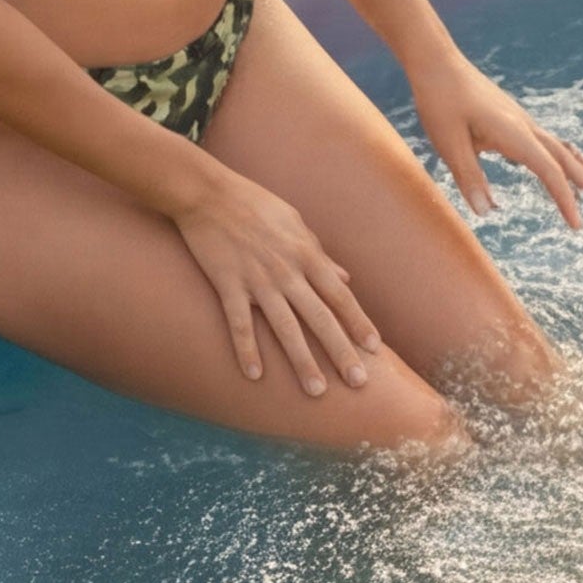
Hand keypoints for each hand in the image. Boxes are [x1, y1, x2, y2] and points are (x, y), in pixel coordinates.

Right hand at [174, 166, 385, 395]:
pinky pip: (239, 322)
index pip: (340, 297)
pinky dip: (247, 349)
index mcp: (307, 256)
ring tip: (316, 391)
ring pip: (286, 327)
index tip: (376, 349)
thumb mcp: (295, 223)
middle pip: (321, 318)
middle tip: (359, 383)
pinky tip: (255, 375)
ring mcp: (257, 280)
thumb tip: (345, 278)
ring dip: (302, 361)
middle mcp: (288, 272)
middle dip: (341, 352)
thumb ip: (320, 253)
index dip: (359, 323)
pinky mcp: (227, 284)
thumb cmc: (254, 204)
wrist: (206, 191)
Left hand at [407, 57, 582, 225]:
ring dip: (576, 167)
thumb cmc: (439, 100)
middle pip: (563, 157)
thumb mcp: (448, 143)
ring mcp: (519, 119)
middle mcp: (523, 125)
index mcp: (512, 132)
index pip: (549, 170)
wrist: (436, 61)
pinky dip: (557, 156)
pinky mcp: (511, 117)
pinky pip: (542, 141)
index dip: (565, 200)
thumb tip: (485, 213)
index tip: (578, 226)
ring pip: (556, 147)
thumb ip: (469, 177)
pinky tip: (557, 163)